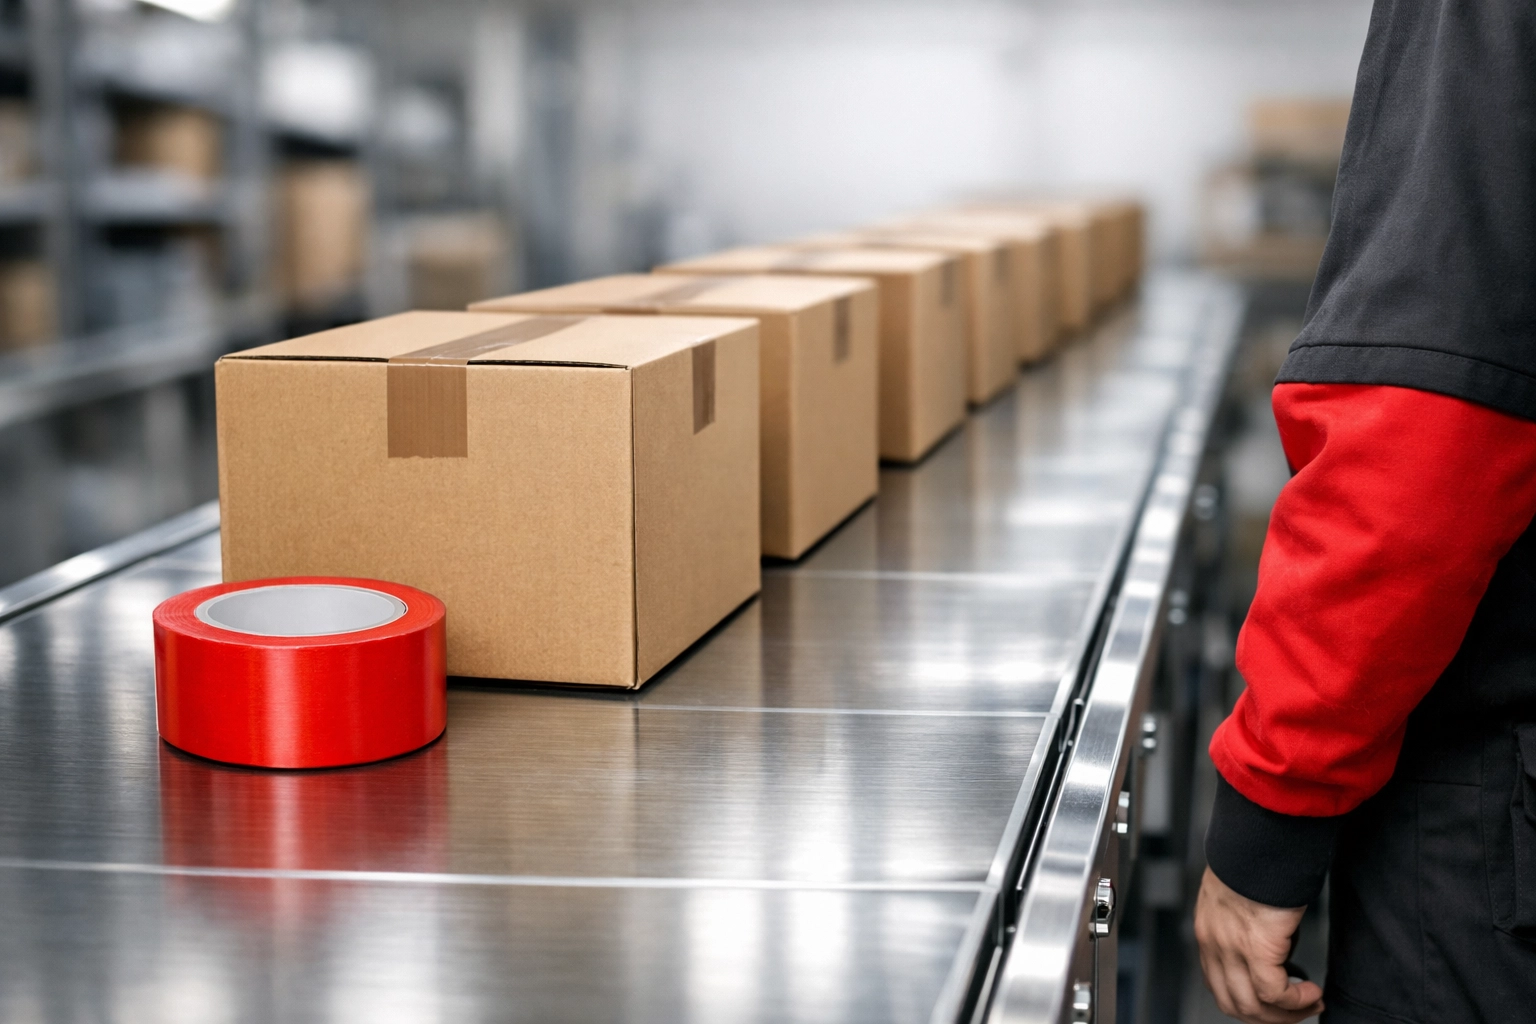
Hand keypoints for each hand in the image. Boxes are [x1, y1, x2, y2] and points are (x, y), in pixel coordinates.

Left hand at [1194, 867, 1323, 1022]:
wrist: (1258, 842)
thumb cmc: (1254, 860)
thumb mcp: (1238, 895)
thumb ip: (1244, 921)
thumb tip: (1270, 942)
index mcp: (1208, 931)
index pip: (1218, 984)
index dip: (1247, 1001)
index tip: (1271, 1003)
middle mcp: (1214, 943)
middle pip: (1234, 1003)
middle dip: (1269, 1016)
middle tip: (1296, 1011)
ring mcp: (1232, 948)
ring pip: (1254, 1005)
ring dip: (1286, 1014)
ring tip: (1309, 1004)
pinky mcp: (1256, 948)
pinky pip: (1274, 992)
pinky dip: (1296, 1001)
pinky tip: (1311, 992)